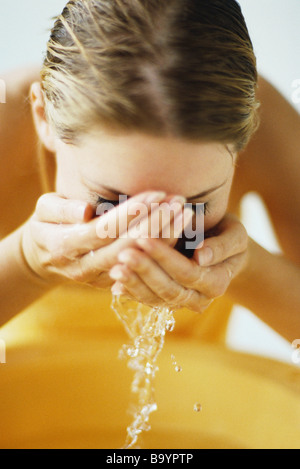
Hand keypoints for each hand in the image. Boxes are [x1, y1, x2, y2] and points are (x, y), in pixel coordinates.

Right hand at [20, 191, 183, 288]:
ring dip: (164, 237)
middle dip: (155, 224)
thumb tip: (85, 210)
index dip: (131, 213)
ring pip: (138, 260)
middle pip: (126, 247)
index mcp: (66, 246)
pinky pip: (142, 268)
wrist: (44, 257)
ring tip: (185, 213)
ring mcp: (100, 278)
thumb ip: (61, 210)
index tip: (155, 194)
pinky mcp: (114, 282)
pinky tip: (179, 231)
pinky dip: (162, 250)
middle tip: (178, 202)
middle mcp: (84, 267)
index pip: (104, 230)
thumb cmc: (46, 225)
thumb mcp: (43, 211)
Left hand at [109, 213, 248, 312]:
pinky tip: (115, 281)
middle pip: (169, 288)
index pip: (187, 272)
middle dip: (145, 271)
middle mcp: (199, 298)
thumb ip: (223, 245)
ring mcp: (182, 301)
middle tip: (122, 253)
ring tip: (115, 267)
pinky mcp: (167, 300)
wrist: (222, 252)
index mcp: (216, 282)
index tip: (144, 238)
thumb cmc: (228, 237)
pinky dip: (132, 291)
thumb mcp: (235, 235)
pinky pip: (148, 300)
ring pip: (156, 298)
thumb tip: (202, 257)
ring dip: (134, 283)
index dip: (164, 257)